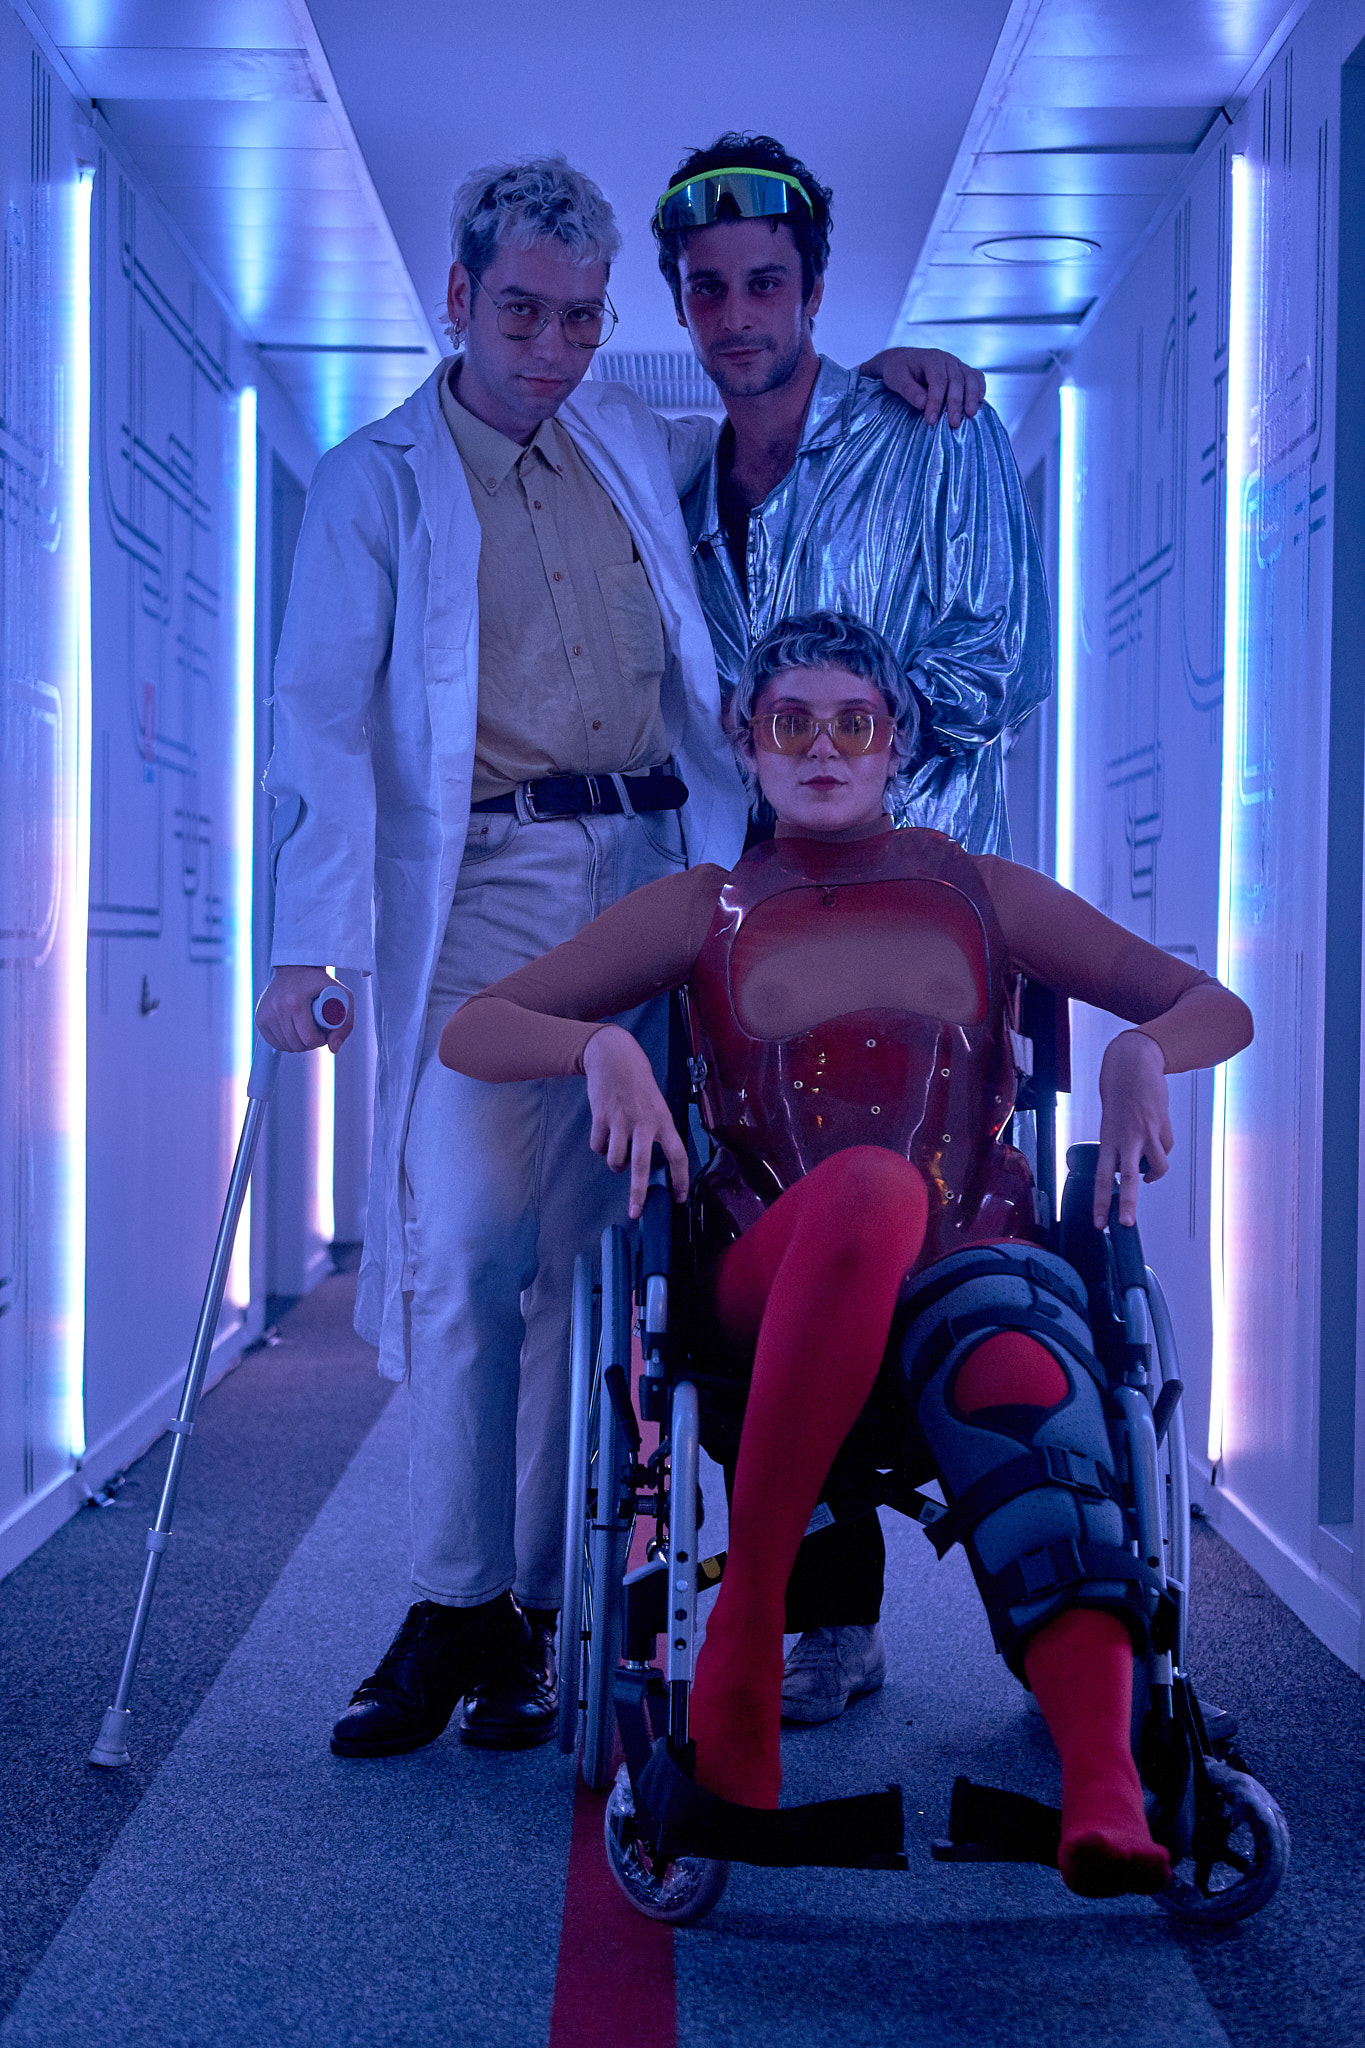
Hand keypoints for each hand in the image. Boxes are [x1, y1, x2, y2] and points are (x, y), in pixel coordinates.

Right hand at [255, 965, 353, 1053]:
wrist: (296, 968)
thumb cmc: (321, 983)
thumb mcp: (343, 997)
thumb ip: (346, 1024)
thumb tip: (333, 1049)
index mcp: (295, 1002)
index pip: (309, 1038)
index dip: (320, 1041)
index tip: (325, 1034)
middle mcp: (277, 1007)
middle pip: (297, 1044)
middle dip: (310, 1044)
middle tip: (317, 1034)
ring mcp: (266, 1013)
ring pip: (285, 1046)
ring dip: (298, 1045)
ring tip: (306, 1032)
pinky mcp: (260, 1017)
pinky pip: (273, 1042)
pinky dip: (285, 1043)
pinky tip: (294, 1034)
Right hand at [582, 1024, 688, 1218]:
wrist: (615, 1056)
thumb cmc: (639, 1083)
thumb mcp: (656, 1105)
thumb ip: (656, 1131)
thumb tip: (649, 1162)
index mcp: (663, 1120)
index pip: (678, 1155)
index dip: (680, 1180)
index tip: (678, 1199)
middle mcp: (644, 1122)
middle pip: (642, 1165)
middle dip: (638, 1192)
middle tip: (635, 1212)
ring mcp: (621, 1120)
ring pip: (615, 1159)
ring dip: (615, 1165)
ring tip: (617, 1159)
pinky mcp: (601, 1117)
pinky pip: (598, 1146)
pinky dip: (600, 1148)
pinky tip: (604, 1138)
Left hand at [859, 347, 986, 427]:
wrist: (904, 361)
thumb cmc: (899, 371)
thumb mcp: (897, 379)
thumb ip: (909, 391)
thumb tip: (923, 404)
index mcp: (931, 359)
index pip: (937, 380)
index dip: (936, 401)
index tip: (931, 420)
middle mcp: (947, 359)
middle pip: (956, 380)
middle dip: (955, 403)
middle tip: (953, 424)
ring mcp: (957, 364)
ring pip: (970, 378)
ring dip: (972, 397)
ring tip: (971, 415)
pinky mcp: (963, 371)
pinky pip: (977, 377)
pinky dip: (980, 389)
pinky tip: (979, 404)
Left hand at [1095, 1030, 1173, 1227]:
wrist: (1134, 1064)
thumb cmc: (1119, 1093)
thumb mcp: (1111, 1122)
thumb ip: (1121, 1146)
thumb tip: (1139, 1171)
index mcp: (1107, 1138)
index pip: (1101, 1177)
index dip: (1100, 1202)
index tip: (1100, 1224)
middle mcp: (1126, 1138)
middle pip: (1126, 1178)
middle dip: (1127, 1204)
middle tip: (1125, 1224)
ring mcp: (1146, 1132)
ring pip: (1157, 1167)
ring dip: (1154, 1175)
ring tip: (1149, 1174)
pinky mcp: (1163, 1125)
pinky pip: (1166, 1149)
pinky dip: (1162, 1150)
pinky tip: (1155, 1138)